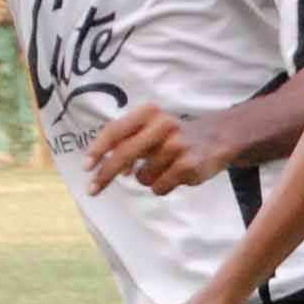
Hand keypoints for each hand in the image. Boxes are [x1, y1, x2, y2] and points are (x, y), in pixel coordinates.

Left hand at [85, 103, 230, 195]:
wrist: (217, 138)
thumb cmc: (172, 137)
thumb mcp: (150, 128)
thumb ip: (126, 142)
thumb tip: (101, 169)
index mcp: (149, 113)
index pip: (116, 130)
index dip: (98, 150)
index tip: (86, 167)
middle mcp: (163, 126)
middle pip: (124, 154)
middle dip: (105, 175)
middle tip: (91, 190)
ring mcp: (177, 146)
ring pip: (142, 177)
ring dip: (147, 179)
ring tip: (164, 169)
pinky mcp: (189, 165)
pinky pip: (159, 187)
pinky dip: (162, 186)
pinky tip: (175, 175)